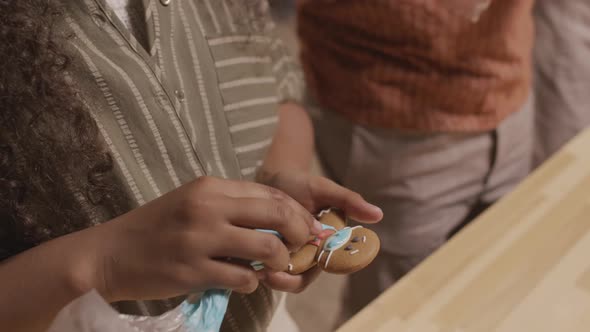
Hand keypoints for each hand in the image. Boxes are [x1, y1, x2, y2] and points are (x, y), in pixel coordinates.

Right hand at [86, 176, 321, 301]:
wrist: (110, 253)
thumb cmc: (155, 227)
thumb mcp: (192, 202)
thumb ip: (231, 205)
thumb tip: (277, 216)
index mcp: (209, 187)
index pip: (270, 192)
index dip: (297, 211)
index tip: (309, 226)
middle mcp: (207, 208)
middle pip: (276, 213)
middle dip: (300, 231)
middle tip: (303, 245)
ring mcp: (200, 240)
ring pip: (266, 247)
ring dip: (279, 260)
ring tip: (273, 266)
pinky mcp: (193, 271)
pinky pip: (242, 278)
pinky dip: (251, 282)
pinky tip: (242, 280)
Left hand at [255, 170, 382, 292]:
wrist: (274, 175)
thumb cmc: (302, 183)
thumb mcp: (324, 189)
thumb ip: (348, 201)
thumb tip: (378, 215)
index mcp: (325, 244)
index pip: (324, 268)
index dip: (318, 271)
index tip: (297, 269)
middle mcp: (306, 253)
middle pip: (299, 278)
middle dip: (285, 280)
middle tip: (270, 273)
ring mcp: (285, 253)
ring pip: (280, 275)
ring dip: (269, 274)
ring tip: (257, 265)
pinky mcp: (264, 250)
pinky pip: (261, 265)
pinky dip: (255, 263)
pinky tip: (245, 256)